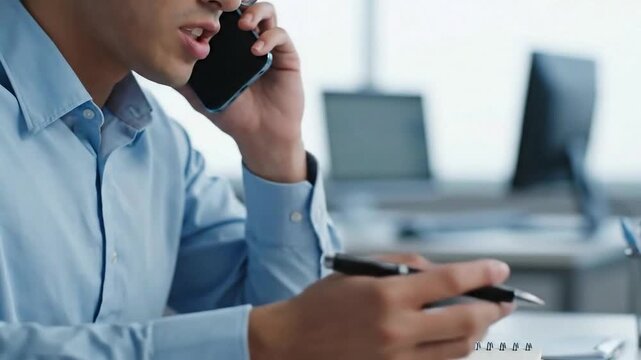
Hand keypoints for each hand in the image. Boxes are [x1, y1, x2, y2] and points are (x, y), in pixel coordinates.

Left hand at [179, 2, 305, 182]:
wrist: (260, 135)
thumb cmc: (232, 116)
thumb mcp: (200, 97)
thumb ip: (182, 80)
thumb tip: (156, 65)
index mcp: (229, 46)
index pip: (223, 16)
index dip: (215, 9)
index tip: (204, 8)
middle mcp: (249, 41)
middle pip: (245, 7)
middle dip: (235, 3)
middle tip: (225, 9)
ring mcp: (268, 47)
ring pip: (266, 12)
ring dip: (255, 11)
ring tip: (244, 25)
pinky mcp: (286, 56)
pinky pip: (280, 35)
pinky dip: (269, 36)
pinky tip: (257, 50)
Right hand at [249, 255, 514, 359]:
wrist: (292, 344)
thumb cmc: (321, 305)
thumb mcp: (359, 271)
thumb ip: (403, 266)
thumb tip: (440, 271)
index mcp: (387, 296)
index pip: (450, 282)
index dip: (481, 274)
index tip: (500, 270)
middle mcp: (397, 330)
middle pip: (466, 321)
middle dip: (493, 308)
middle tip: (503, 301)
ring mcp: (397, 359)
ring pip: (459, 349)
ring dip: (478, 332)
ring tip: (481, 319)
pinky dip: (454, 352)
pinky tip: (455, 340)